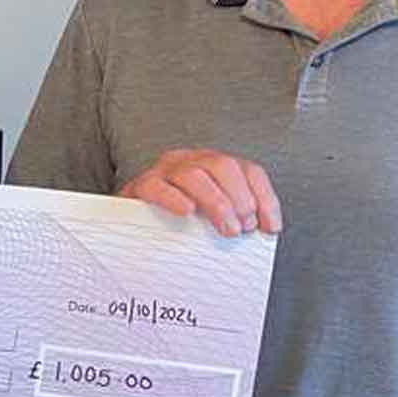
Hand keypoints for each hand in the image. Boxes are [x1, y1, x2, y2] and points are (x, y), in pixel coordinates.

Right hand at [120, 149, 281, 236]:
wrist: (127, 223)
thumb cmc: (174, 222)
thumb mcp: (209, 217)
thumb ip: (233, 218)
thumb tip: (261, 235)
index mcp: (213, 166)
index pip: (248, 171)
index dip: (265, 198)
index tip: (270, 227)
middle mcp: (191, 161)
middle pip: (223, 166)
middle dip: (240, 200)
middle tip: (242, 230)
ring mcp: (165, 171)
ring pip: (195, 174)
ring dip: (217, 203)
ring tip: (226, 229)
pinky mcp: (141, 185)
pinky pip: (157, 186)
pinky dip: (173, 197)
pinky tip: (186, 211)